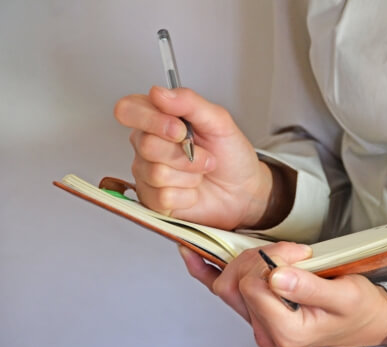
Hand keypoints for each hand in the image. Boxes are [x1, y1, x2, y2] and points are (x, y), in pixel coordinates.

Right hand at [114, 86, 271, 228]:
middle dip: (186, 153)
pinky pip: (163, 197)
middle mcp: (146, 145)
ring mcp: (146, 173)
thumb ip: (189, 102)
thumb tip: (159, 92)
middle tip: (205, 156)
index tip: (180, 129)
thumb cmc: (231, 156)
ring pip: (157, 173)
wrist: (244, 191)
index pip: (128, 110)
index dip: (152, 120)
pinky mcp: (153, 200)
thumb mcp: (219, 121)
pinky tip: (194, 190)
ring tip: (201, 171)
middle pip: (146, 145)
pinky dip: (188, 194)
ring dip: (191, 174)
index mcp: (157, 119)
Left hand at [178, 242, 386, 346]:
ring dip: (246, 261)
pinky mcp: (254, 312)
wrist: (362, 320)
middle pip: (235, 284)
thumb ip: (310, 288)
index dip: (273, 260)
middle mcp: (265, 332)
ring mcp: (257, 323)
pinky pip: (222, 290)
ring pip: (227, 285)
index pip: (254, 285)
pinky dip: (206, 271)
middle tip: (293, 252)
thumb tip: (276, 276)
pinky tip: (192, 255)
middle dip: (260, 258)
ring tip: (278, 255)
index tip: (300, 253)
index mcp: (286, 332)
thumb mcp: (345, 296)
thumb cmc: (357, 309)